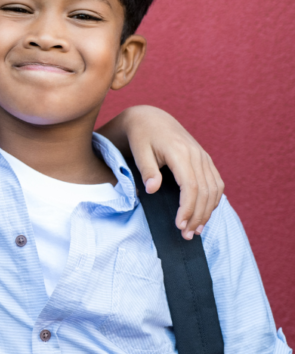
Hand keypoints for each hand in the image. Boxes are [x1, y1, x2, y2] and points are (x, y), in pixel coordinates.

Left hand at [115, 105, 223, 238]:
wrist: (150, 118)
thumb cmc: (141, 135)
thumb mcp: (138, 150)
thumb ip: (147, 170)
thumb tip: (152, 190)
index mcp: (180, 152)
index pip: (191, 186)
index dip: (187, 208)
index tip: (180, 225)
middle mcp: (197, 155)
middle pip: (205, 192)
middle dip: (198, 216)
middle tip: (187, 235)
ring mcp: (204, 157)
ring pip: (214, 189)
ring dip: (207, 212)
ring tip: (196, 230)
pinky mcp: (205, 160)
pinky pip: (216, 183)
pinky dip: (213, 200)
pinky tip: (204, 214)